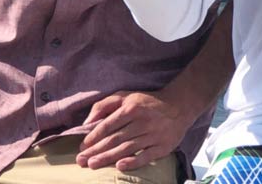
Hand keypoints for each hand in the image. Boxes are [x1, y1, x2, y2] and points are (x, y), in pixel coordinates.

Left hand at [77, 90, 192, 170]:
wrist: (180, 105)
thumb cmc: (147, 102)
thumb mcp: (126, 96)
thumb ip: (104, 105)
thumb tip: (87, 122)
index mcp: (132, 107)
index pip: (109, 124)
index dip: (94, 136)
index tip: (83, 147)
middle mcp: (142, 121)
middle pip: (116, 138)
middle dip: (96, 151)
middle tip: (81, 161)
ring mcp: (154, 134)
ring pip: (128, 148)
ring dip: (109, 158)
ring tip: (93, 165)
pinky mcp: (164, 146)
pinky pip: (147, 156)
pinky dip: (133, 162)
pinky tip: (120, 167)